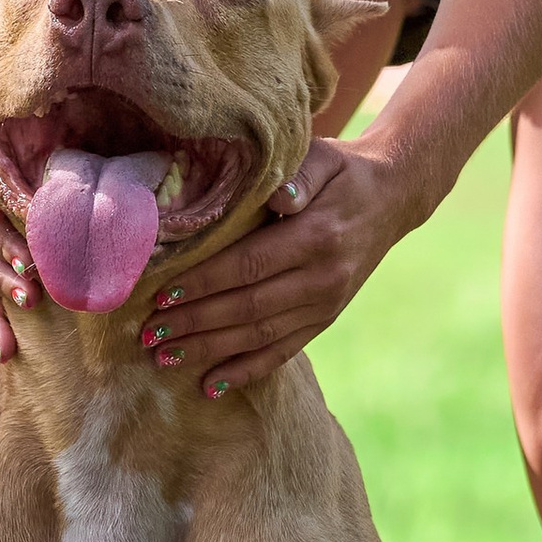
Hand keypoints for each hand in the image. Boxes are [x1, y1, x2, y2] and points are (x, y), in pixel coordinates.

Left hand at [136, 141, 412, 397]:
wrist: (392, 198)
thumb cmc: (343, 172)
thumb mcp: (324, 157)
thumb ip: (300, 175)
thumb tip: (276, 195)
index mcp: (318, 236)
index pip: (250, 265)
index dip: (205, 283)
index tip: (162, 294)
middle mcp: (323, 278)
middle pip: (248, 308)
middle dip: (195, 323)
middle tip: (149, 333)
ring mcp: (326, 305)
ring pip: (260, 335)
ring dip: (210, 350)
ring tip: (165, 357)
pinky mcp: (326, 319)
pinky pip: (283, 351)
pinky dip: (246, 371)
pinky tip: (211, 384)